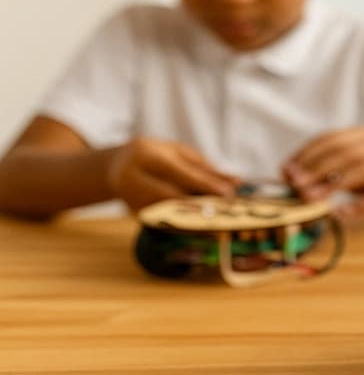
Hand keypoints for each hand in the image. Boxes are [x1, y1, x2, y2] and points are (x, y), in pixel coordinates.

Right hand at [107, 137, 237, 211]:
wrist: (116, 167)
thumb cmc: (156, 155)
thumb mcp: (179, 153)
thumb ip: (205, 168)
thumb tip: (236, 182)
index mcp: (145, 155)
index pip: (178, 172)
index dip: (204, 184)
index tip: (228, 193)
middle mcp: (132, 178)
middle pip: (171, 195)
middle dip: (201, 203)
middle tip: (226, 208)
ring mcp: (130, 198)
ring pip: (170, 210)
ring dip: (196, 214)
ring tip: (220, 215)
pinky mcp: (135, 214)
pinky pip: (166, 218)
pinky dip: (187, 219)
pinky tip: (204, 220)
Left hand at [284, 126, 363, 218]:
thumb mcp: (356, 165)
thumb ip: (328, 168)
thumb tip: (290, 176)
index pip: (330, 138)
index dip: (306, 154)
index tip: (286, 171)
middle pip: (344, 152)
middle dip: (316, 168)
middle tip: (295, 186)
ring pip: (361, 170)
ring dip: (334, 185)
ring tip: (312, 199)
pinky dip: (361, 205)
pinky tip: (343, 213)